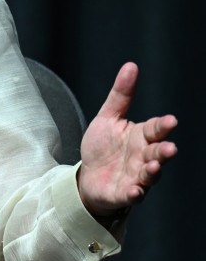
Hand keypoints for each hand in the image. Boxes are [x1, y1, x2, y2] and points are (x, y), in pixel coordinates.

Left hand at [78, 62, 177, 216]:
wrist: (88, 175)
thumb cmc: (103, 146)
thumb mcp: (108, 118)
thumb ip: (121, 95)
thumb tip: (131, 66)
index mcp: (140, 137)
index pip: (155, 129)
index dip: (162, 126)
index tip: (171, 120)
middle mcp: (142, 157)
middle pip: (157, 153)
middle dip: (164, 151)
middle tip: (170, 148)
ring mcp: (136, 176)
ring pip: (149, 174)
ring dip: (153, 171)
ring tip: (155, 166)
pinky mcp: (124, 193)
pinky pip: (132, 194)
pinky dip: (135, 193)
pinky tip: (135, 190)